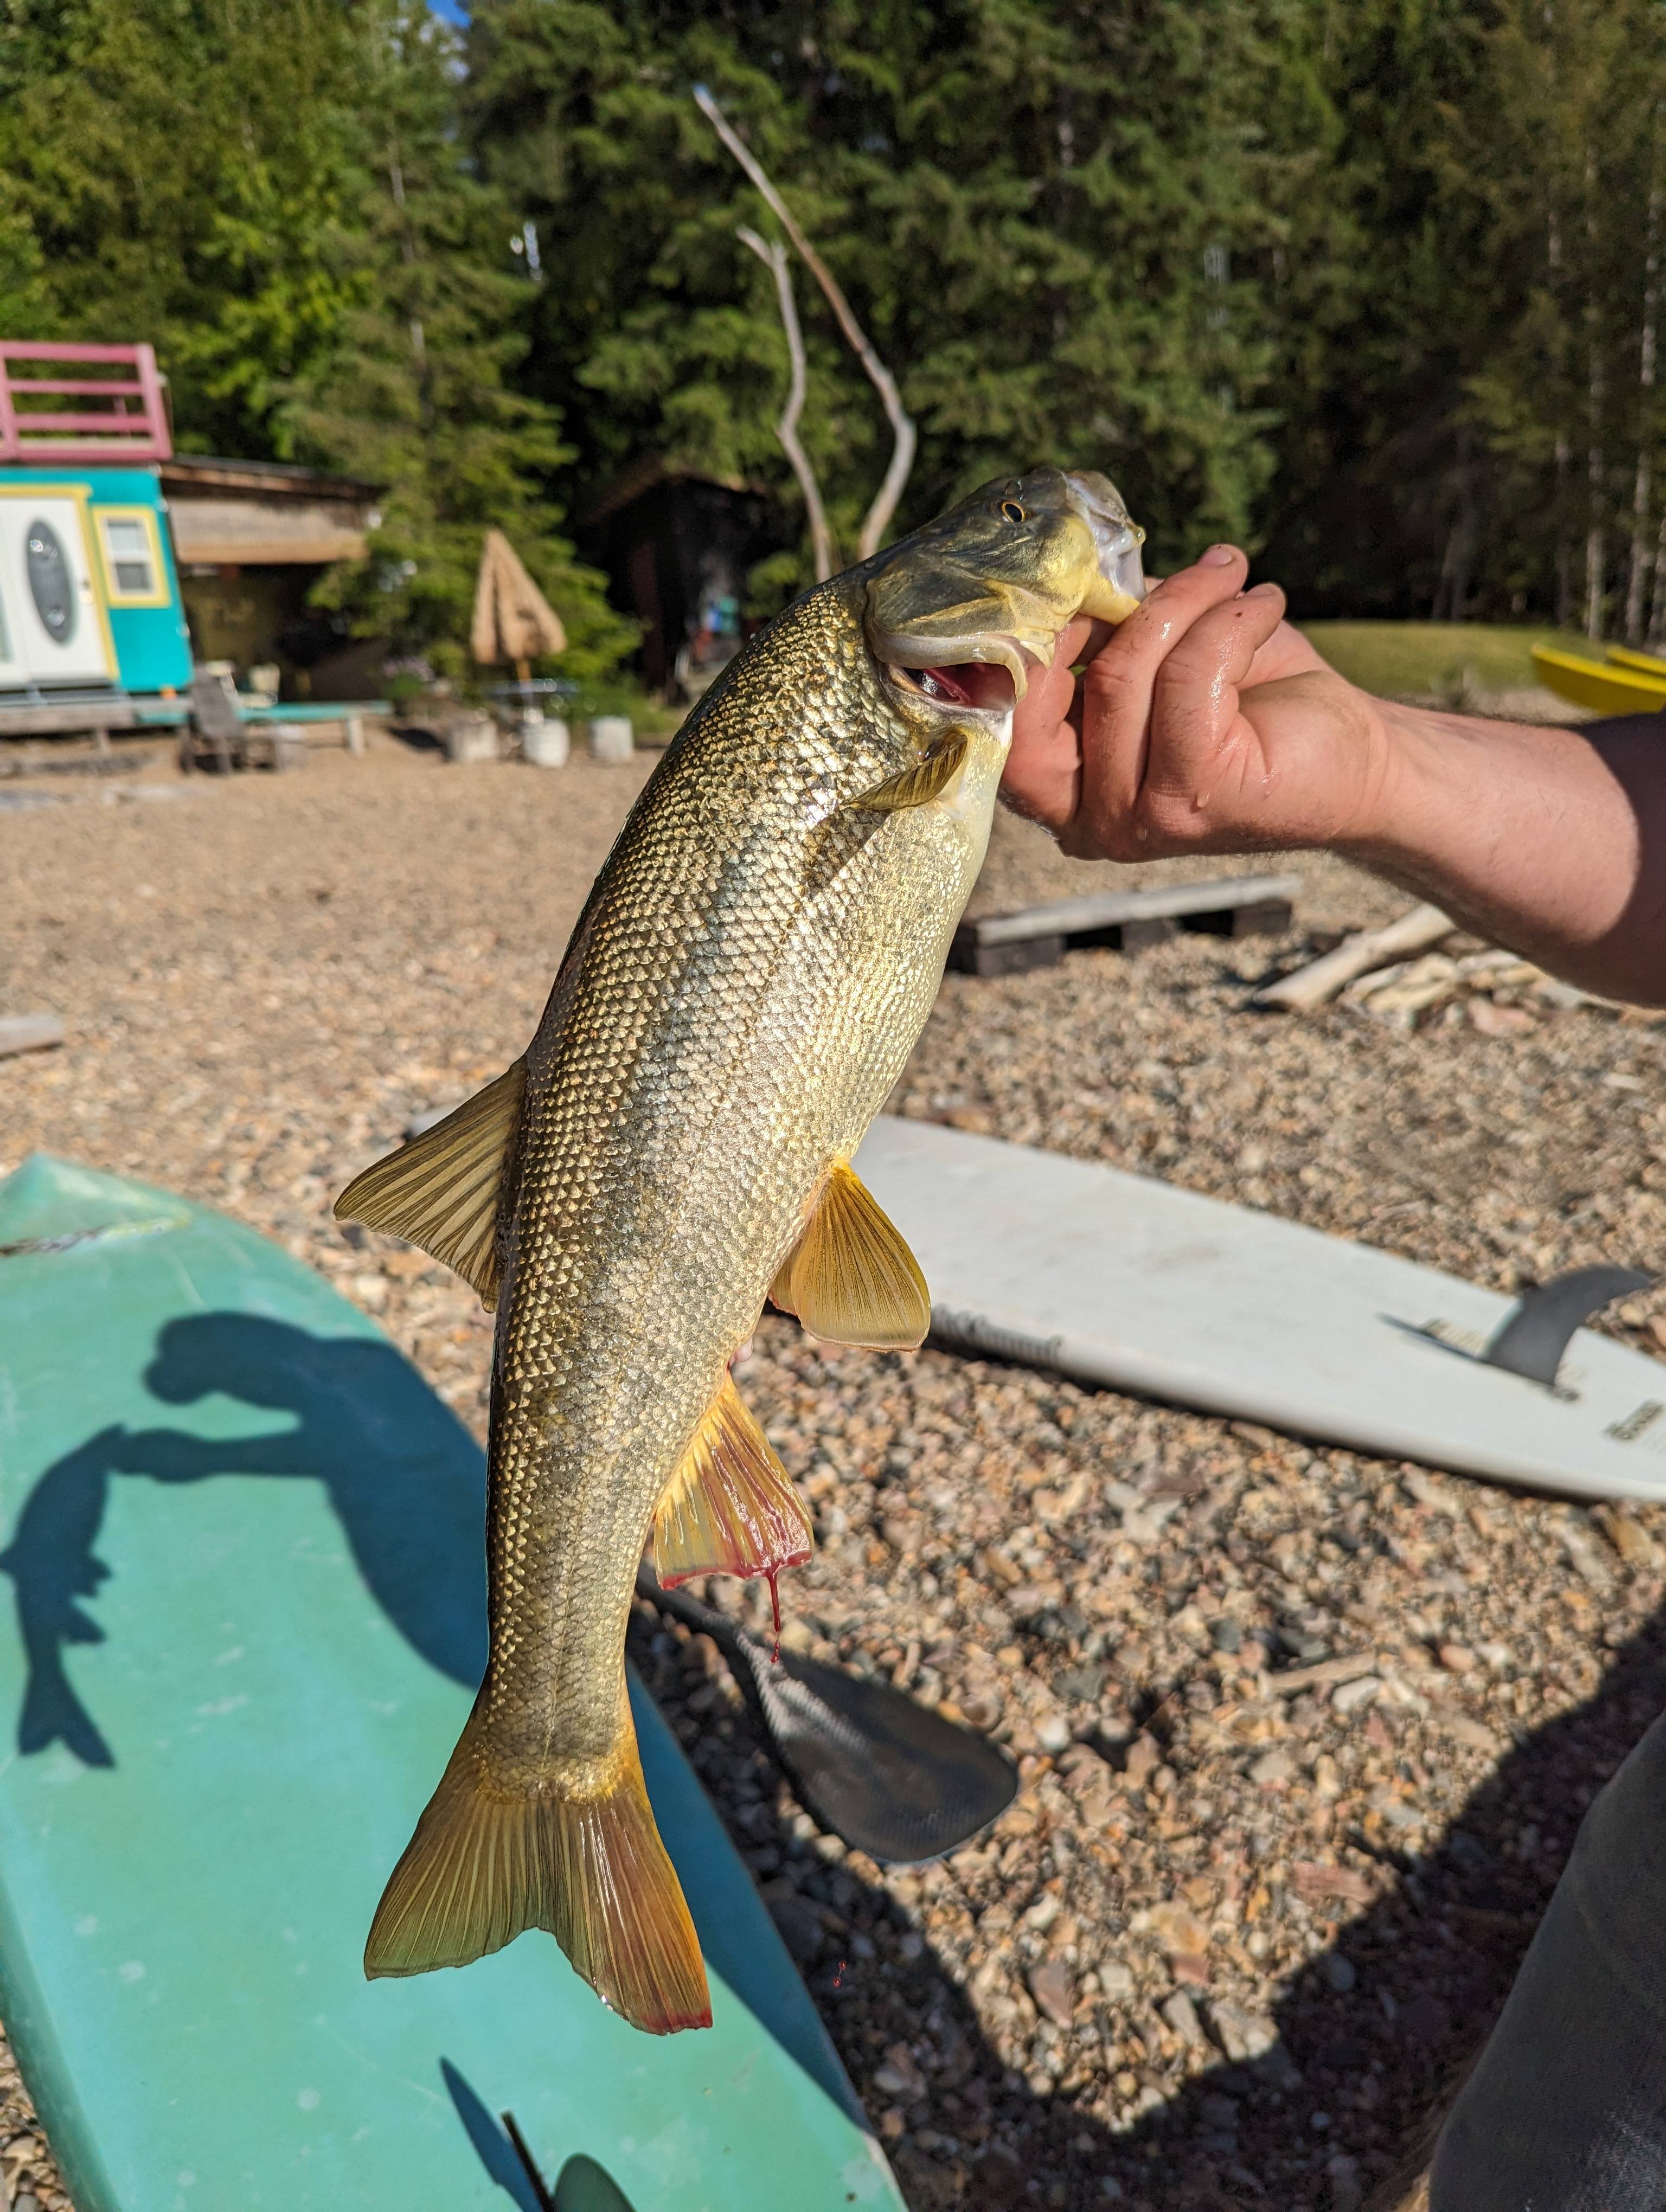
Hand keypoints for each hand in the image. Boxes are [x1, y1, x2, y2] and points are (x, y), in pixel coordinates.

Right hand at [1003, 545, 1392, 861]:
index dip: (1016, 642)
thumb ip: (1104, 626)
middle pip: (1045, 698)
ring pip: (1122, 674)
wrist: (1352, 757)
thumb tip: (1070, 562)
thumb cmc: (1250, 700)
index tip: (1061, 574)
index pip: (999, 724)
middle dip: (1086, 619)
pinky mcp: (1198, 797)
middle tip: (1133, 576)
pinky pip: (1190, 674)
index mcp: (1063, 793)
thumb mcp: (1156, 653)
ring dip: (1184, 601)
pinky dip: (1231, 619)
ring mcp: (1139, 818)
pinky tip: (1264, 603)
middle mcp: (1089, 820)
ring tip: (1231, 578)